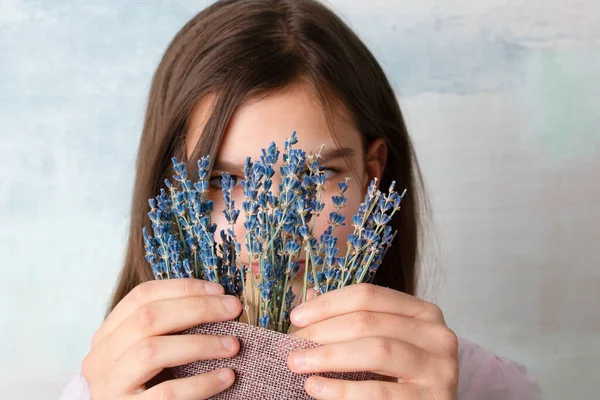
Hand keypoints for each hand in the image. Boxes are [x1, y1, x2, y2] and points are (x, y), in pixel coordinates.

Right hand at [82, 278, 242, 399]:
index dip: (183, 288)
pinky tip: (226, 377)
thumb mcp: (146, 356)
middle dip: (198, 308)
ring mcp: (109, 388)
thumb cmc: (146, 389)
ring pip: (152, 351)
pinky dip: (201, 383)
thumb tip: (217, 303)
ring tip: (234, 345)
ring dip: (201, 344)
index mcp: (107, 337)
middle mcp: (101, 359)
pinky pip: (167, 393)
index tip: (219, 290)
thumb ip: (167, 331)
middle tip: (233, 309)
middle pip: (148, 318)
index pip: (141, 296)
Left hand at [287, 283, 457, 398]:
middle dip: (322, 332)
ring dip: (328, 356)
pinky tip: (316, 387)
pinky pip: (379, 392)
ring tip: (297, 364)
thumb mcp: (380, 343)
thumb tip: (309, 299)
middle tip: (290, 346)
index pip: (369, 295)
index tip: (296, 317)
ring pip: (376, 351)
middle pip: (369, 322)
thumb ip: (350, 322)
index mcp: (422, 312)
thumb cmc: (399, 379)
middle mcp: (436, 335)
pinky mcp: (432, 399)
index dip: (328, 304)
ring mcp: (439, 368)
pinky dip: (342, 390)